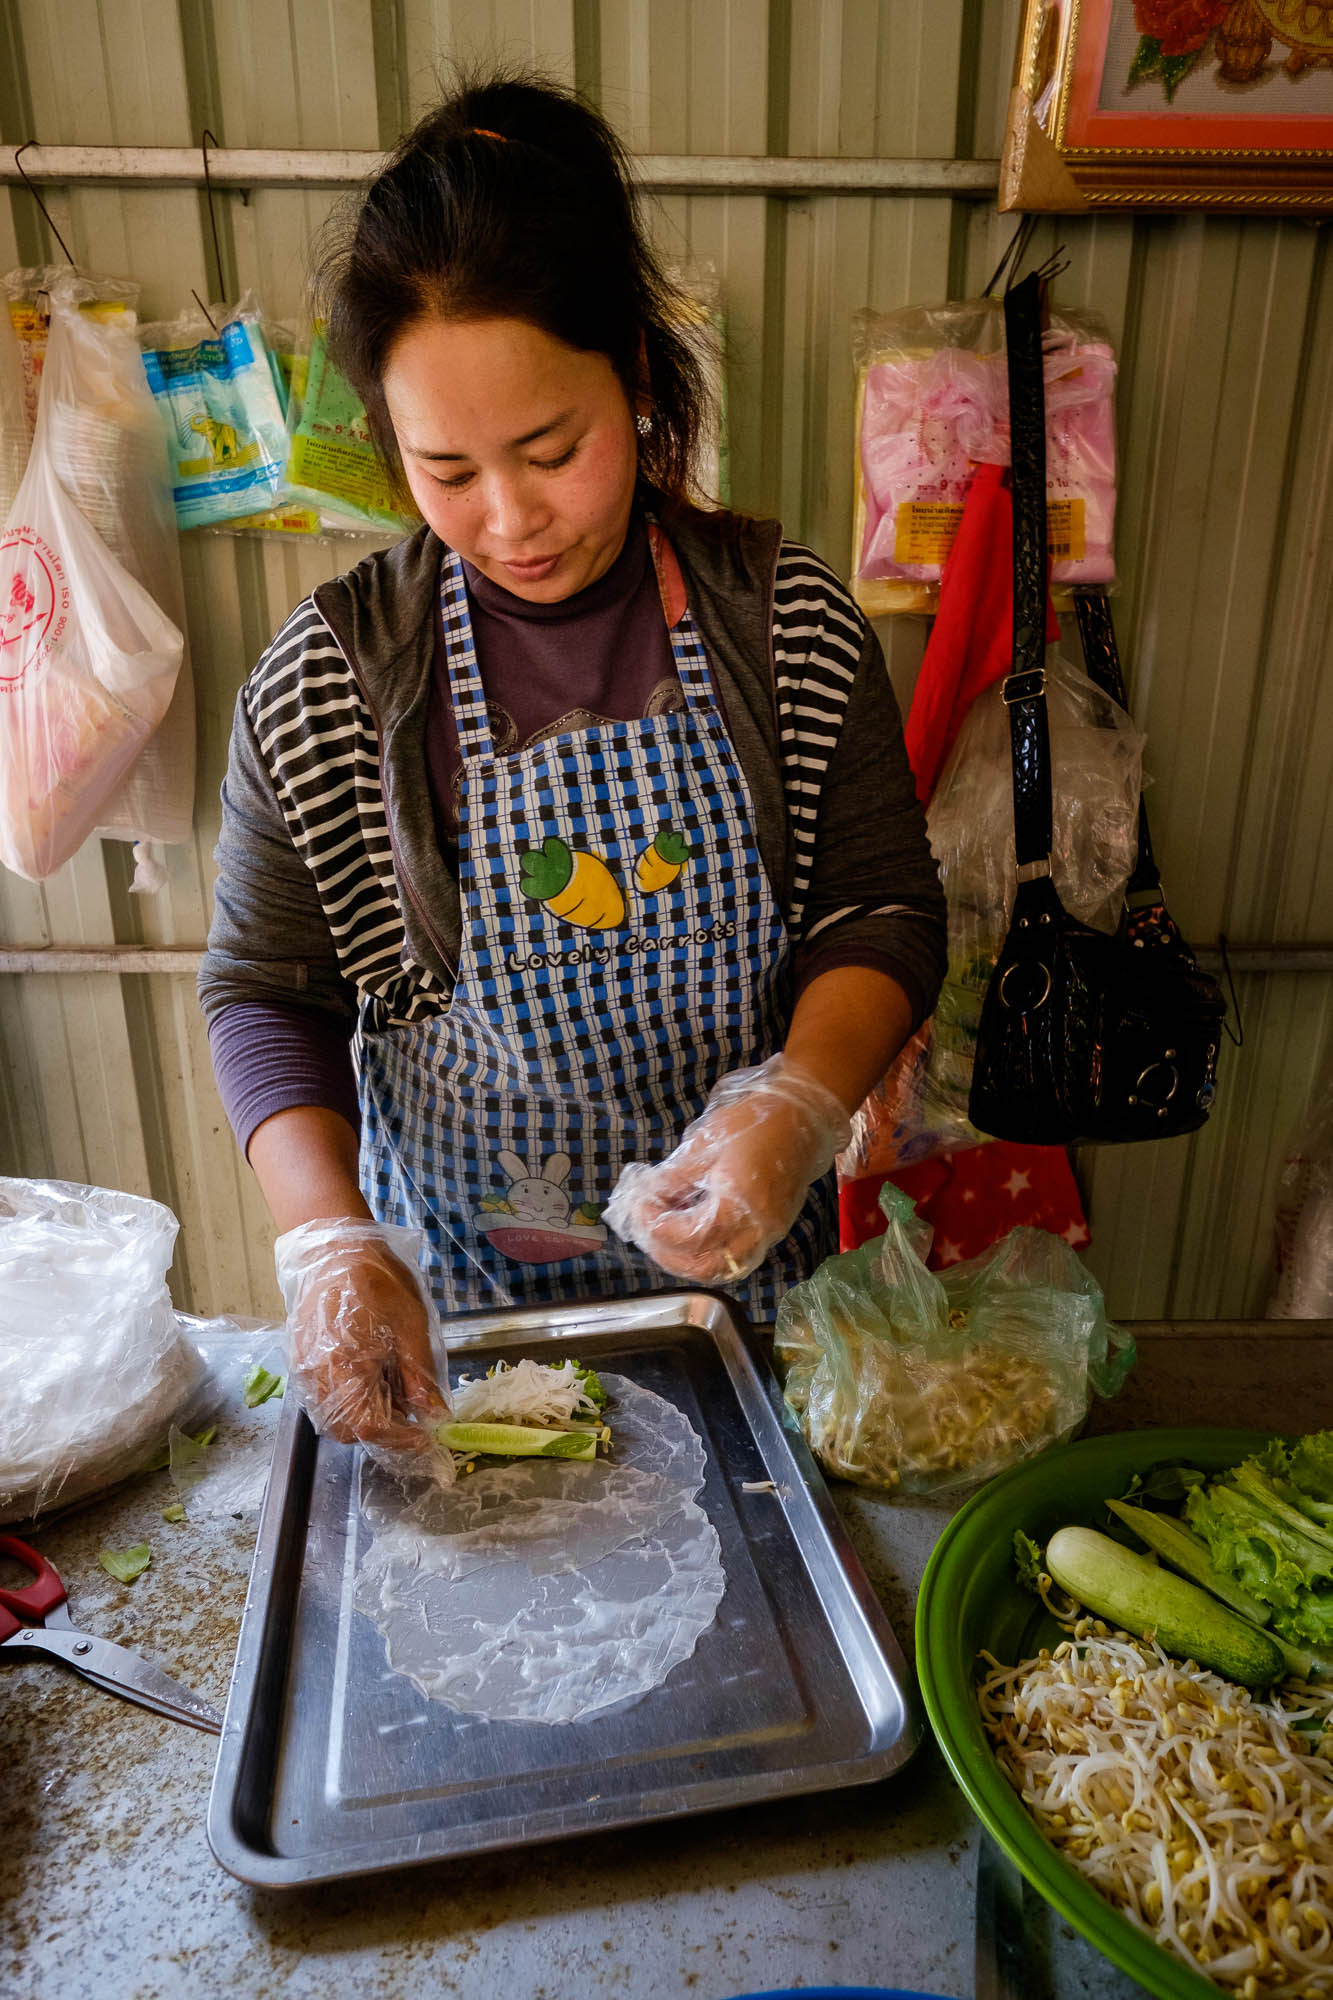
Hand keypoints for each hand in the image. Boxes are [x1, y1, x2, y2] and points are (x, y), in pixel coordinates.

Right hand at [275, 1220, 448, 1458]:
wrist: (335, 1248)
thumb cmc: (378, 1281)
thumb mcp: (411, 1325)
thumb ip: (419, 1375)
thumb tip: (433, 1415)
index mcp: (345, 1367)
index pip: (368, 1427)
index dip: (399, 1438)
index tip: (423, 1433)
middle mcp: (316, 1376)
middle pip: (346, 1429)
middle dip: (380, 1429)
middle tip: (409, 1407)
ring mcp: (303, 1369)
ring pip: (331, 1416)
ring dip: (362, 1415)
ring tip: (390, 1386)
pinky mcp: (299, 1359)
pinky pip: (321, 1396)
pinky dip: (347, 1398)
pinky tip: (368, 1373)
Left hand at [605, 1058, 850, 1283]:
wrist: (802, 1118)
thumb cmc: (752, 1125)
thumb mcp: (703, 1146)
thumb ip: (674, 1178)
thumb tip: (648, 1197)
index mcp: (738, 1206)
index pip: (688, 1237)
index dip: (656, 1226)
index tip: (640, 1206)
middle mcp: (757, 1230)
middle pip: (706, 1267)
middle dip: (669, 1254)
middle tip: (648, 1229)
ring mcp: (769, 1234)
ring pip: (724, 1269)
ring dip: (690, 1260)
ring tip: (667, 1234)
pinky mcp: (773, 1231)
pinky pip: (737, 1257)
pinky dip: (710, 1252)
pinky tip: (693, 1229)